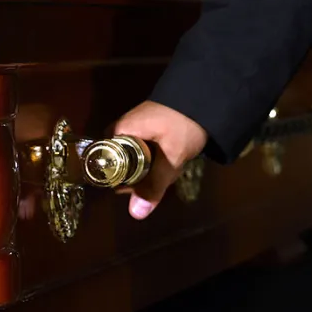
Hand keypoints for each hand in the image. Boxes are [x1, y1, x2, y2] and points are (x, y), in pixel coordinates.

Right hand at [113, 101, 206, 219]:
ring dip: (158, 168)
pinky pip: (148, 152)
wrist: (206, 97)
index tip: (140, 186)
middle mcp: (122, 130)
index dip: (122, 181)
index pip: (105, 165)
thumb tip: (136, 214)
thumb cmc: (184, 124)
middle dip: (146, 175)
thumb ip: (153, 185)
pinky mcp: (150, 130)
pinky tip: (176, 157)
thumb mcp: (170, 157)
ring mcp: (136, 129)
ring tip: (175, 159)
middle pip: (123, 165)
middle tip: (166, 170)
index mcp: (118, 132)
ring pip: (139, 161)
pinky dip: (162, 159)